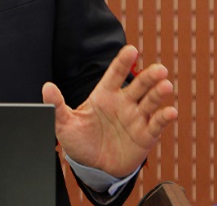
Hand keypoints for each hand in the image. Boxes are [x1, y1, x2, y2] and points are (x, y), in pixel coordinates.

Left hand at [42, 45, 177, 178]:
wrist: (93, 167)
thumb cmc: (80, 140)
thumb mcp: (64, 123)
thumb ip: (57, 105)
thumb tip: (46, 87)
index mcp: (105, 94)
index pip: (115, 74)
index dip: (123, 62)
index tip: (132, 50)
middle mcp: (124, 102)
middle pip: (139, 85)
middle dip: (149, 77)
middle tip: (159, 70)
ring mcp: (136, 118)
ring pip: (150, 101)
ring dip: (159, 93)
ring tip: (165, 85)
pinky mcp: (145, 136)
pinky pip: (156, 125)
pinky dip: (164, 118)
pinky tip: (170, 112)